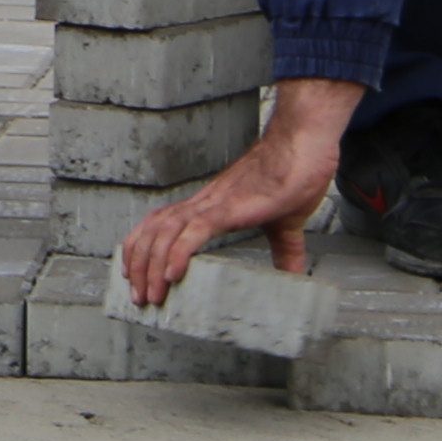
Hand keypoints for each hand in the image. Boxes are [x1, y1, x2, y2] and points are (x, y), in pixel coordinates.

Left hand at [117, 79, 359, 304]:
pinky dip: (178, 252)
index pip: (160, 223)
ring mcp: (215, 203)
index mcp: (212, 206)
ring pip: (166, 232)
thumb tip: (293, 277)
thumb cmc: (293, 174)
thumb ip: (286, 251)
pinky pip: (196, 230)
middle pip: (153, 230)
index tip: (136, 274)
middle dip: (140, 265)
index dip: (142, 247)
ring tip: (151, 294)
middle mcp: (205, 203)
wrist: (305, 144)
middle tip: (138, 296)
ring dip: (152, 265)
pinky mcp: (232, 206)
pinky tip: (172, 274)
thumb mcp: (286, 223)